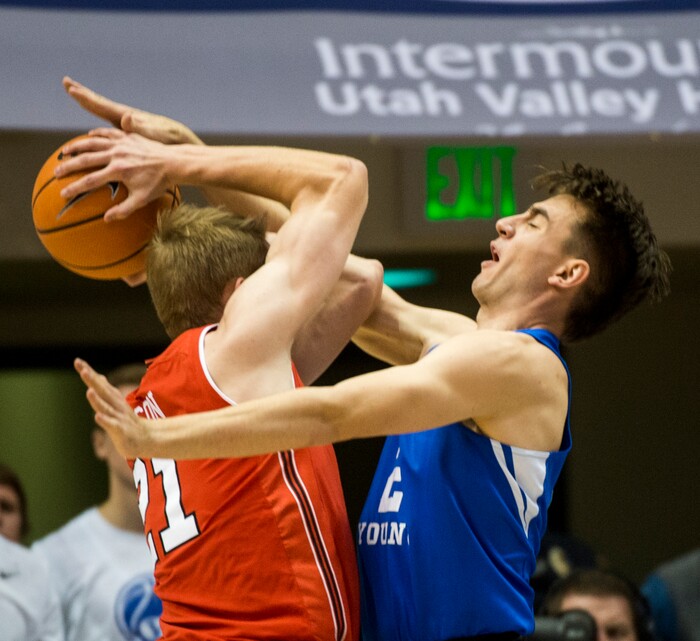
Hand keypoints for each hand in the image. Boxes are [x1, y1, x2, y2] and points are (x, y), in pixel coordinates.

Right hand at [55, 128, 172, 220]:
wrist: (173, 162)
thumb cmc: (159, 183)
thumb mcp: (142, 200)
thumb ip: (124, 210)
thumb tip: (106, 219)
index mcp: (118, 171)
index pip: (90, 181)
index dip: (75, 188)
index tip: (63, 194)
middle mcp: (116, 155)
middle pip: (85, 160)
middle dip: (68, 166)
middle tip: (55, 172)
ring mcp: (121, 144)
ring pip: (92, 143)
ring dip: (76, 147)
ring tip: (64, 152)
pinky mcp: (127, 136)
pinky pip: (107, 133)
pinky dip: (95, 135)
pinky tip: (87, 137)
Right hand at [63, 76, 202, 145]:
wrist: (182, 146)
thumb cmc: (170, 144)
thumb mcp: (156, 136)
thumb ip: (141, 129)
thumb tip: (126, 117)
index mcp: (128, 119)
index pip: (102, 106)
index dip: (86, 98)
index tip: (71, 88)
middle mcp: (127, 119)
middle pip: (101, 106)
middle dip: (84, 96)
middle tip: (67, 83)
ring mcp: (129, 127)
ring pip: (105, 116)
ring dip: (91, 107)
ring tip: (77, 97)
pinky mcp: (132, 136)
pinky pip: (110, 130)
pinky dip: (100, 130)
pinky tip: (93, 135)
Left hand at [74, 358, 149, 457]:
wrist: (146, 439)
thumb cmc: (128, 421)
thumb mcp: (116, 403)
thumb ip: (105, 390)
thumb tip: (97, 376)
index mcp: (113, 399)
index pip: (99, 384)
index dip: (89, 373)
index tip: (77, 361)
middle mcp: (116, 405)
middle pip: (103, 391)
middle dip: (92, 381)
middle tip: (83, 370)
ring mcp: (119, 417)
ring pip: (106, 407)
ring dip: (98, 400)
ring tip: (89, 392)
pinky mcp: (121, 431)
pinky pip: (112, 425)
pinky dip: (105, 420)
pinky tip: (97, 416)